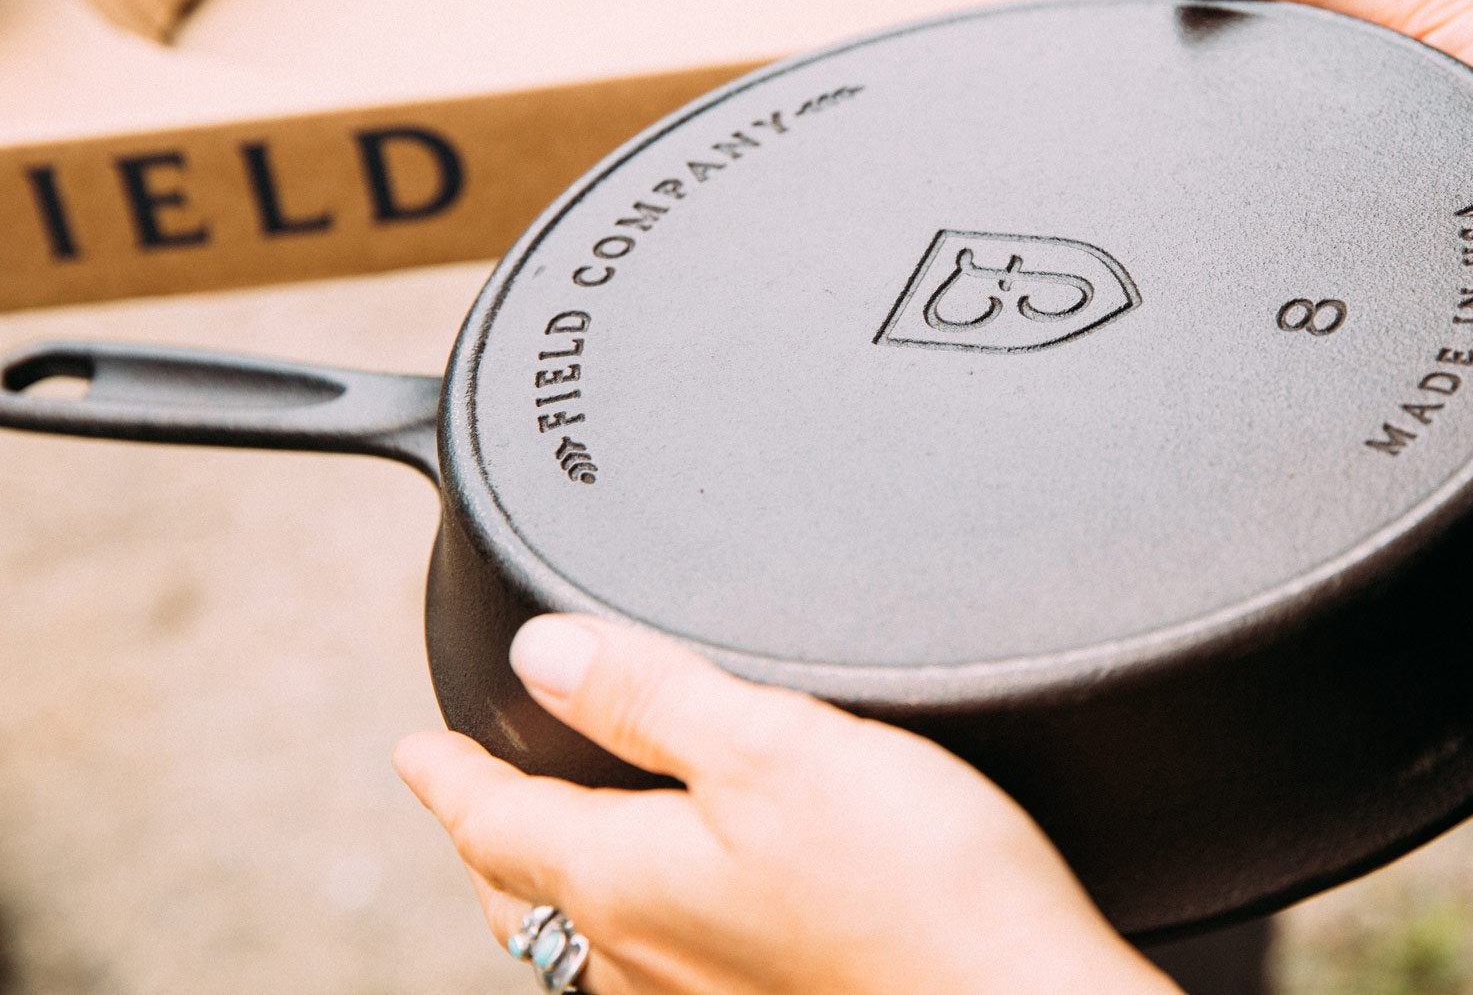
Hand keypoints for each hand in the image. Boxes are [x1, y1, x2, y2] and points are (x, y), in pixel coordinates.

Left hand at [395, 615, 1174, 994]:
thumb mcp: (773, 748)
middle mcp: (644, 959)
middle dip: (490, 844)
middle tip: (470, 803)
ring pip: (584, 946)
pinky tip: (668, 926)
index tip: (413, 751)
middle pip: (528, 900)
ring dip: (551, 892)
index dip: (448, 779)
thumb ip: (652, 695)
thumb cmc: (913, 887)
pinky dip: (621, 931)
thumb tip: (543, 654)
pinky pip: (646, 974)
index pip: (499, 825)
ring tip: (551, 858)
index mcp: (629, 880)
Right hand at [1159, 0, 1472, 304]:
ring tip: (1268, 205)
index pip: (1252, 82)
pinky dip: (1338, 285)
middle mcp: (1364, 166)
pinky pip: (1351, 301)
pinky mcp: (1408, 303)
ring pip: (1295, 243)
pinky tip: (1324, 264)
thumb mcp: (1427, 2)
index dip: (1193, 76)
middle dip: (1228, 169)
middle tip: (1185, 150)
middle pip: (1259, 173)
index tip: (1138, 66)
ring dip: (1285, 229)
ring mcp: (1385, 237)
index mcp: (1364, 88)